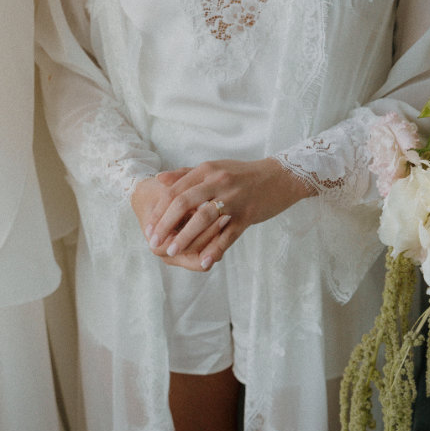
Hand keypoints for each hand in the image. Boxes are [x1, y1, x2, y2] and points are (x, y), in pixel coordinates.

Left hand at [145, 158, 315, 270]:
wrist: (281, 177)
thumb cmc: (243, 175)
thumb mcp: (214, 168)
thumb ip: (186, 174)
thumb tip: (159, 180)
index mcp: (207, 170)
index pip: (175, 190)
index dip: (159, 211)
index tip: (148, 228)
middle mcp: (218, 182)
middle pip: (184, 203)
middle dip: (165, 224)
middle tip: (154, 242)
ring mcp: (234, 199)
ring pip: (203, 218)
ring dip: (185, 237)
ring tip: (172, 252)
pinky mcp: (248, 215)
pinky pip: (228, 234)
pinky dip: (215, 249)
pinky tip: (204, 262)